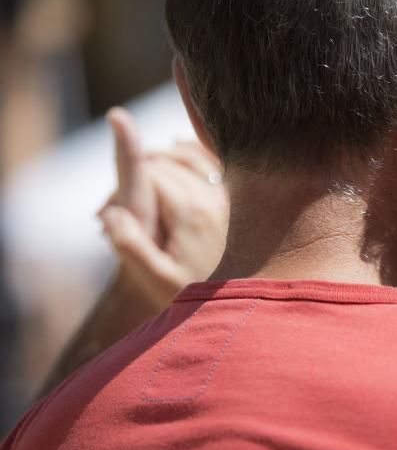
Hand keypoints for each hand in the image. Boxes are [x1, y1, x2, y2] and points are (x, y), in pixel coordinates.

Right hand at [99, 108, 228, 309]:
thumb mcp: (157, 278)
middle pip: (163, 165)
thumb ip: (132, 247)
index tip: (107, 188)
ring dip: (159, 161)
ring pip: (186, 155)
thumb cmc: (190, 292)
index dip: (118, 186)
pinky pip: (212, 159)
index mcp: (192, 212)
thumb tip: (112, 213)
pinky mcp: (236, 196)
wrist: (235, 300)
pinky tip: (175, 149)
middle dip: (134, 176)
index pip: (146, 172)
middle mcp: (213, 197)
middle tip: (116, 209)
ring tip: (138, 183)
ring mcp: (228, 194)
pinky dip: (190, 150)